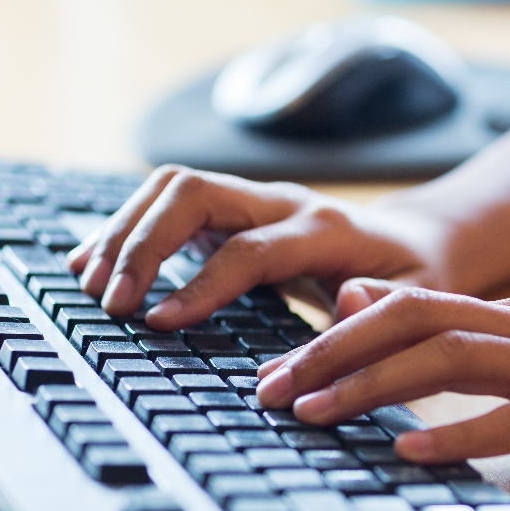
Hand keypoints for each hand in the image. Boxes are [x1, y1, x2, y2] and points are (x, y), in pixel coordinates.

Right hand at [67, 165, 446, 329]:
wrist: (418, 243)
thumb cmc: (418, 279)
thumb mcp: (420, 299)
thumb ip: (386, 305)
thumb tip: (348, 302)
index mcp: (328, 228)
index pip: (251, 247)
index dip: (203, 284)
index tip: (158, 322)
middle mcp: (284, 202)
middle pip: (196, 193)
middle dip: (144, 242)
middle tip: (111, 301)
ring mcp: (255, 200)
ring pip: (174, 188)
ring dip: (126, 230)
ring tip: (89, 284)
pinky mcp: (233, 211)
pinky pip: (170, 204)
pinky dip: (128, 228)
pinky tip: (96, 262)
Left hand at [257, 280, 509, 483]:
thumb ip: (486, 339)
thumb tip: (408, 327)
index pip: (410, 308)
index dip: (336, 334)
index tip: (279, 367)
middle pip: (413, 324)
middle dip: (331, 354)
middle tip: (267, 389)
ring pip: (450, 363)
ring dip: (373, 388)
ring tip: (313, 414)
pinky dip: (457, 434)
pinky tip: (412, 453)